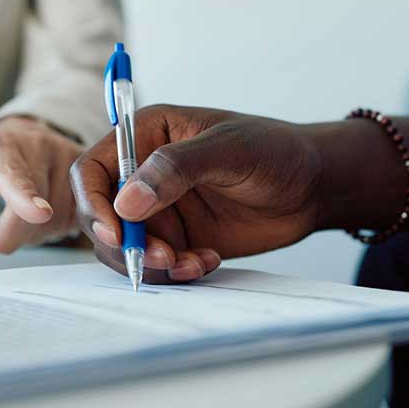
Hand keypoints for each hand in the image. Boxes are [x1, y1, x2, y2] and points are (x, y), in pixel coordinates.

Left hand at [0, 116, 82, 252]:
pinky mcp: (94, 180)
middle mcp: (42, 151)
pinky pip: (78, 223)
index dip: (24, 198)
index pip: (13, 178)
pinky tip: (52, 209)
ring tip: (29, 204)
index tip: (39, 212)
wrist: (28, 137)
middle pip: (29, 222)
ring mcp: (72, 164)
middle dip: (11, 231)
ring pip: (55, 227)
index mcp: (1, 151)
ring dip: (37, 229)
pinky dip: (61, 225)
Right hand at [70, 104, 408, 284]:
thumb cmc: (276, 151)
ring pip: (126, 247)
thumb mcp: (229, 150)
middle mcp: (144, 173)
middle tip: (162, 258)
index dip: (93, 202)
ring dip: (151, 262)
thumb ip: (176, 169)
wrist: (315, 187)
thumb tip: (126, 201)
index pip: (92, 170)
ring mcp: (160, 209)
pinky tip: (208, 262)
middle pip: (102, 215)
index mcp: (146, 136)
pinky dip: (176, 271)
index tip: (115, 232)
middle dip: (125, 243)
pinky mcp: (179, 238)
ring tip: (192, 263)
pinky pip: (157, 264)